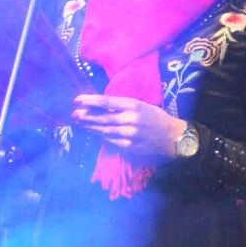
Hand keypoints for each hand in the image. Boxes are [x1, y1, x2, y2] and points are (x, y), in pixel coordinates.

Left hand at [71, 94, 185, 157]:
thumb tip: (99, 105)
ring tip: (80, 122)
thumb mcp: (140, 105)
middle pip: (102, 117)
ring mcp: (129, 135)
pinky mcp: (129, 146)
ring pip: (104, 130)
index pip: (106, 102)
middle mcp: (130, 119)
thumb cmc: (154, 117)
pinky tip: (93, 132)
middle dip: (86, 116)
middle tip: (74, 114)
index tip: (77, 100)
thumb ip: (121, 105)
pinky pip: (110, 140)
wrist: (171, 136)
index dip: (90, 101)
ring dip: (90, 126)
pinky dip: (100, 135)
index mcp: (133, 105)